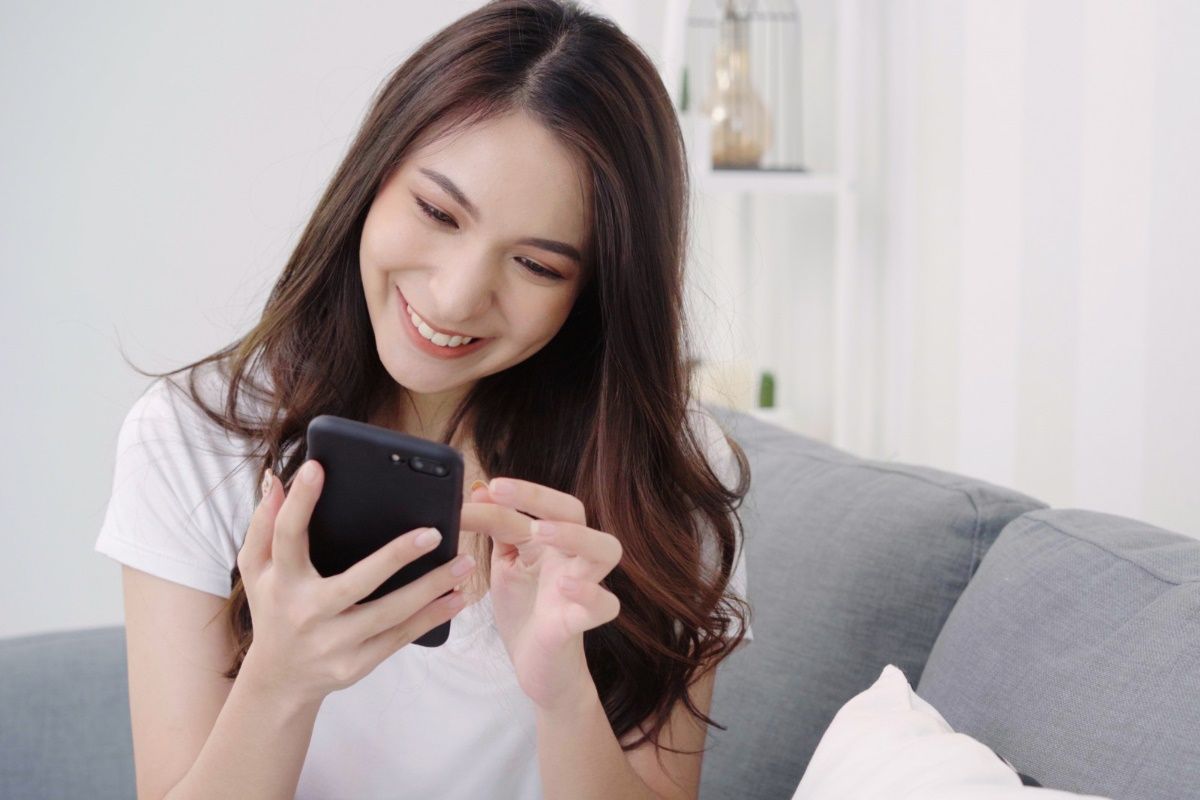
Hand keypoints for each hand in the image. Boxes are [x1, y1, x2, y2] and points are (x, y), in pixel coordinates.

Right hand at [236, 460, 476, 706]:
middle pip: (356, 582)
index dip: (300, 502)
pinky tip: (456, 598)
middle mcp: (307, 614)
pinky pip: (400, 637)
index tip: (317, 467)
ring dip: (432, 588)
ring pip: (390, 614)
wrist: (279, 680)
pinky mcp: (355, 665)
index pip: (287, 537)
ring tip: (464, 562)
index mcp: (282, 583)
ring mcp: (333, 644)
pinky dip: (432, 617)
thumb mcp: (257, 570)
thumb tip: (275, 481)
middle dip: (396, 556)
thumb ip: (264, 525)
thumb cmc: (274, 609)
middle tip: (434, 532)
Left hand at [460, 478, 622, 711]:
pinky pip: (605, 605)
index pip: (546, 504)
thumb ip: (496, 530)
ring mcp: (581, 589)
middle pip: (577, 513)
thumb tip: (477, 492)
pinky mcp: (580, 623)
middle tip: (502, 493)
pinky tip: (565, 586)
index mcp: (553, 542)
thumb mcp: (504, 565)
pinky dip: (590, 593)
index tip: (487, 486)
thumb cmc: (525, 610)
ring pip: (606, 550)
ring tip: (539, 532)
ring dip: (575, 535)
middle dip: (542, 499)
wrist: (536, 667)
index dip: (519, 492)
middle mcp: (572, 559)